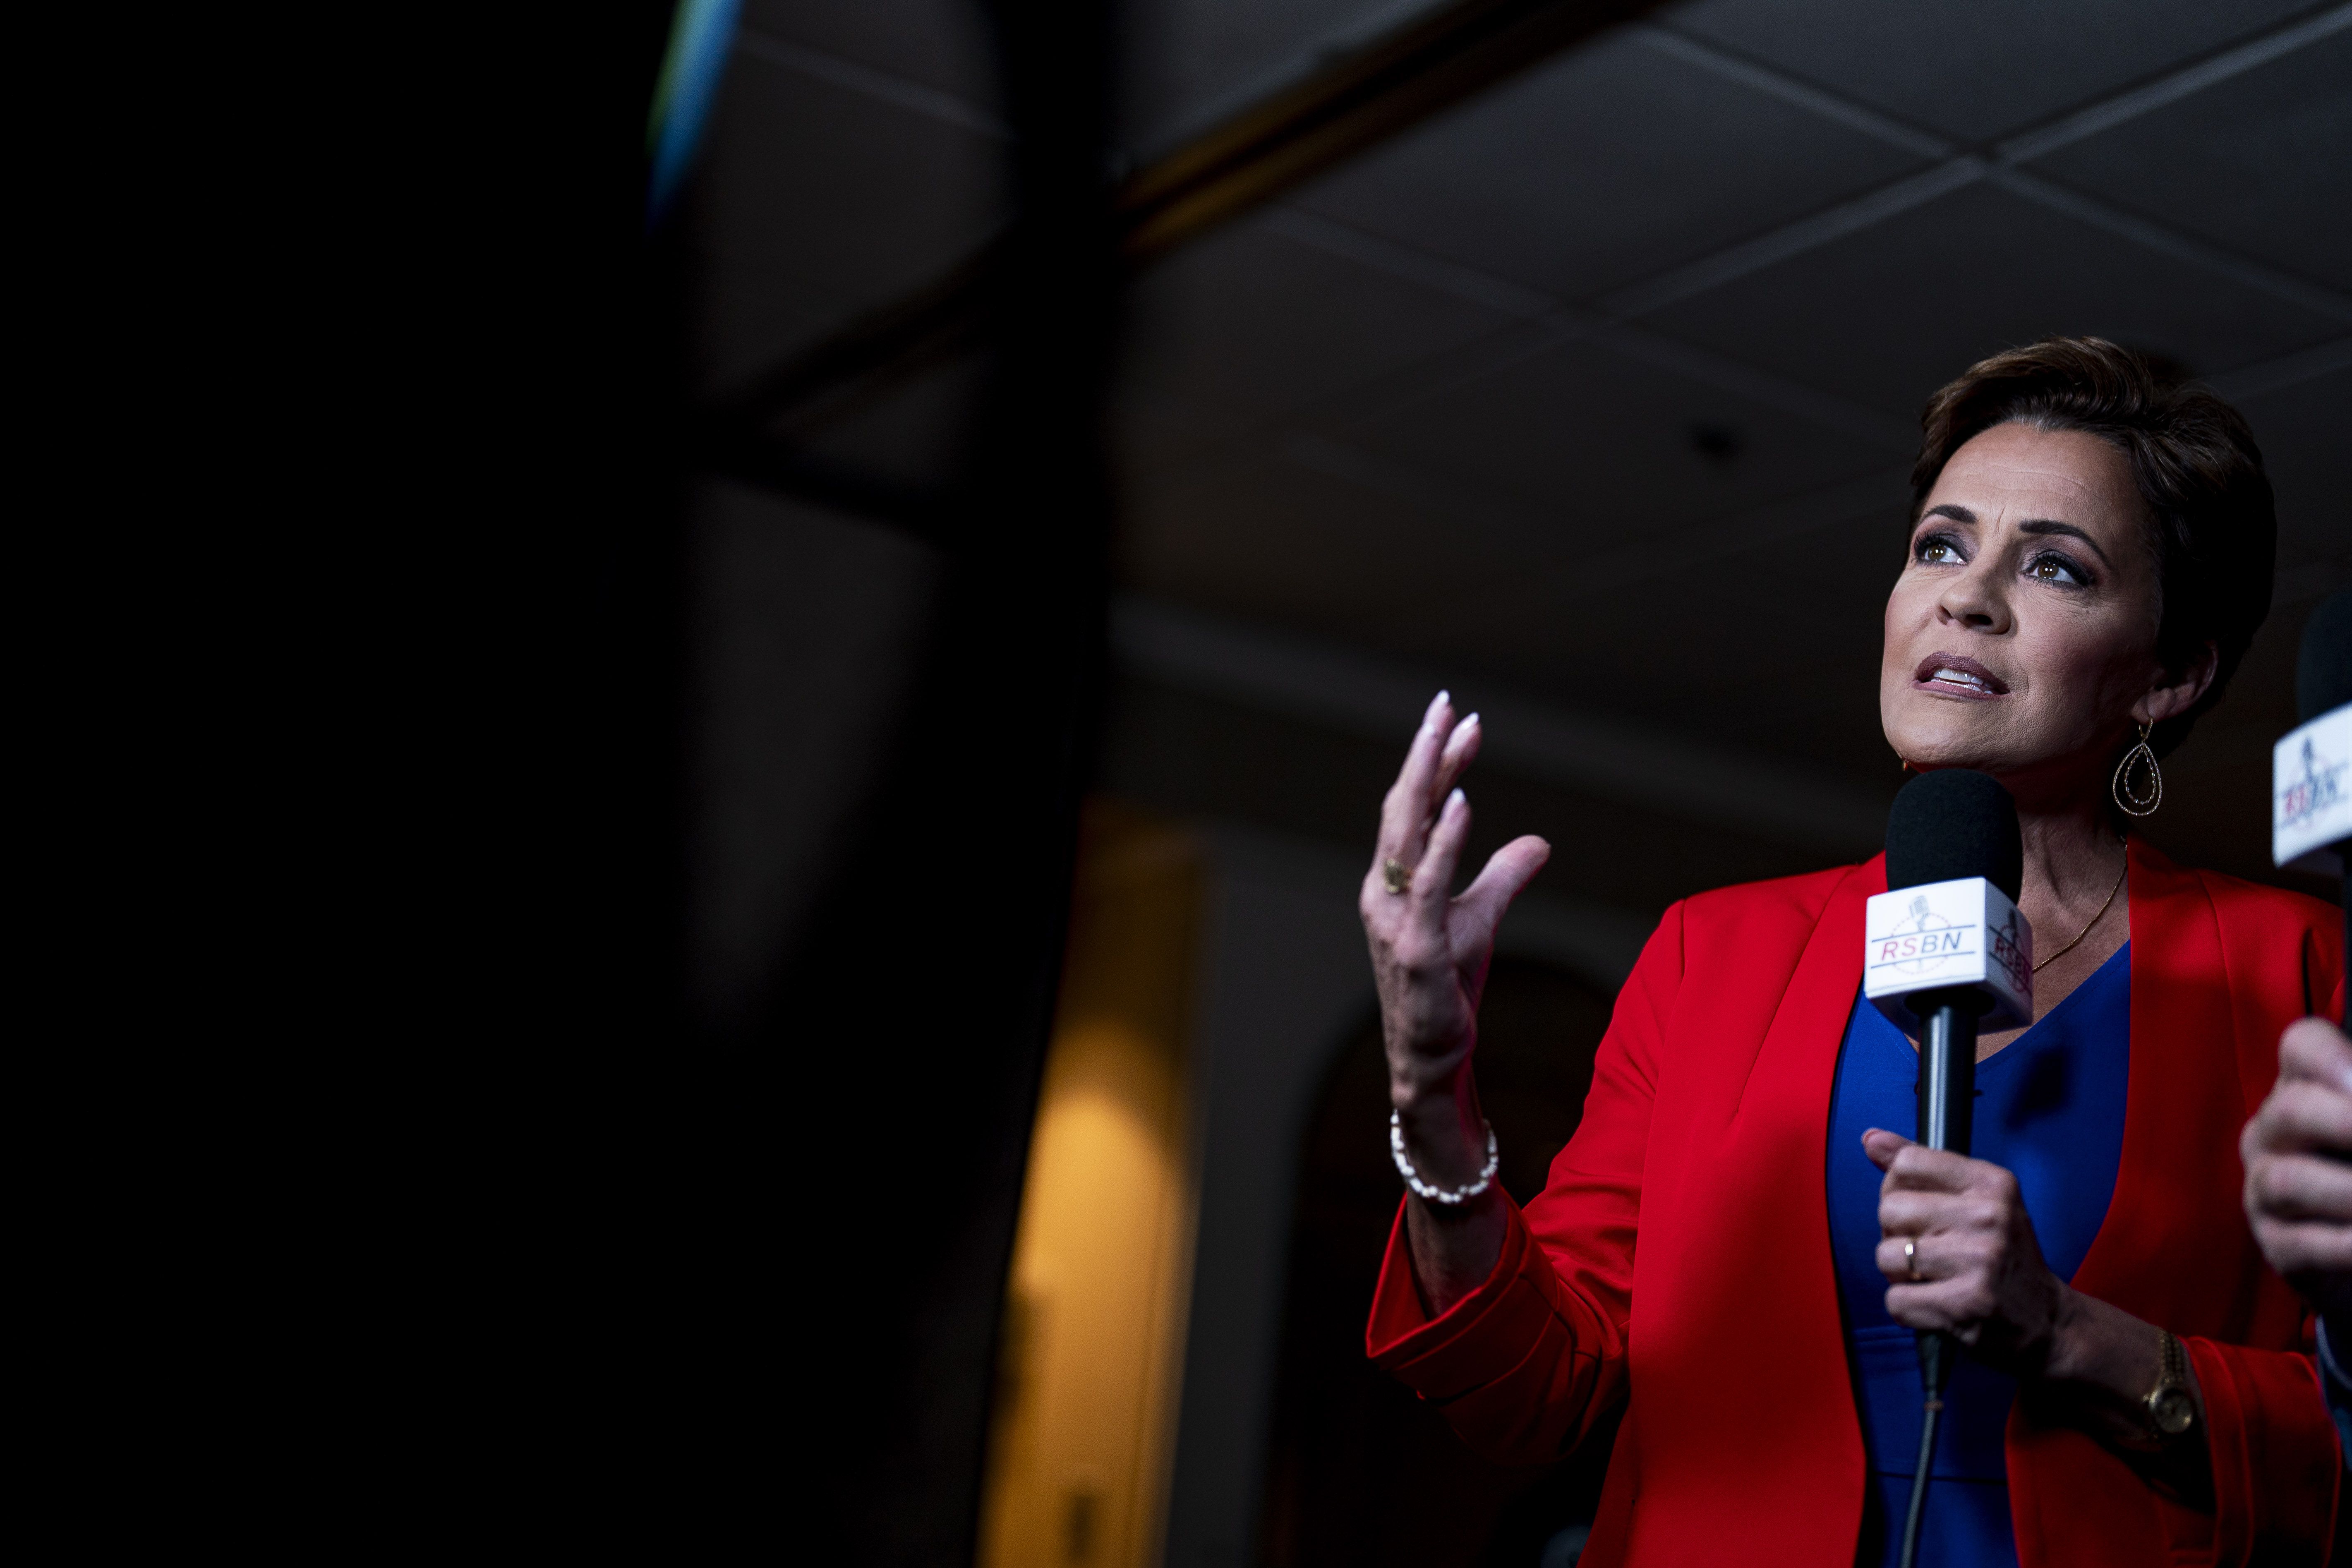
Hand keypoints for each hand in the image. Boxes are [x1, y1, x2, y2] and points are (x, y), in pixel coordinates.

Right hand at [1360, 691, 1548, 1183]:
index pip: (1415, 808)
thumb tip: (1539, 841)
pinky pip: (1430, 883)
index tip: (1464, 719)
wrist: (1432, 1058)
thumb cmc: (1449, 988)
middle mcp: (1384, 890)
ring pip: (1408, 833)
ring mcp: (1394, 917)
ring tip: (1454, 732)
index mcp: (1394, 880)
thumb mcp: (1482, 920)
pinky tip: (1463, 803)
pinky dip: (1444, 840)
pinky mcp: (1415, 946)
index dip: (1438, 762)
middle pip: (1403, 806)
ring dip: (1432, 778)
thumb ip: (1504, 877)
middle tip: (1446, 702)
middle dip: (1425, 751)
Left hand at [1865, 1129, 2068, 1372]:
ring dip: (1900, 1274)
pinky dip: (1907, 1308)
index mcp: (1992, 1183)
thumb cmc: (2003, 1255)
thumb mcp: (1978, 1200)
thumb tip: (1871, 1138)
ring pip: (1886, 1255)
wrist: (2047, 1321)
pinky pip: (1896, 1300)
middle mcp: (1988, 1217)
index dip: (1898, 1188)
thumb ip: (1922, 1167)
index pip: (1906, 1162)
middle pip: (1889, 1209)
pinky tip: (1937, 1304)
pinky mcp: (1966, 1304)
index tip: (1921, 1210)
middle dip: (1897, 1234)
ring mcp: (1979, 1261)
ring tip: (1935, 1278)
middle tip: (1930, 1251)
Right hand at [2240, 1017, 2351, 1321]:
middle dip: (2345, 1123)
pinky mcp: (2275, 1244)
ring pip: (2288, 1180)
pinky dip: (2345, 1245)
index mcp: (2304, 1089)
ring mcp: (2265, 1188)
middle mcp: (2272, 1133)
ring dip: (2348, 1192)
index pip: (2302, 1048)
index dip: (2334, 1060)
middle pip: (2290, 1111)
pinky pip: (2302, 1243)